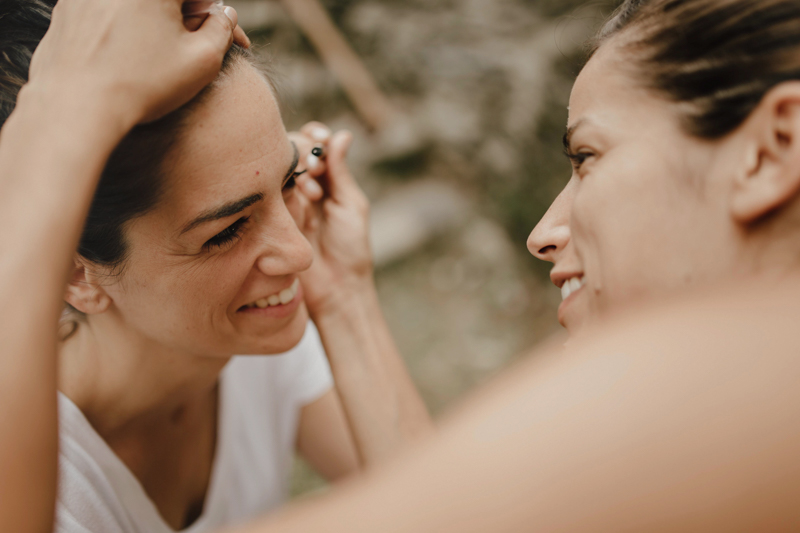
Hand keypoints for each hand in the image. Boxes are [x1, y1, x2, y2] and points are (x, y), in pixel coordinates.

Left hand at [26, 0, 239, 128]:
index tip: (224, 36)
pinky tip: (126, 61)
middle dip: (185, 16)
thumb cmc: (144, 84)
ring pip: (136, 6)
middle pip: (166, 1)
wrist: (77, 106)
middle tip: (193, 46)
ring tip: (156, 59)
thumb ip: (222, 30)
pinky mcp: (66, 9)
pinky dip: (122, 29)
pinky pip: (107, 13)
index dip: (214, 13)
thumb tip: (224, 15)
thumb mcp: (202, 60)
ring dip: (153, 22)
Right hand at [289, 122, 374, 317]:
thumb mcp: (351, 205)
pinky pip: (269, 191)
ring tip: (314, 193)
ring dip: (297, 171)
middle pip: (292, 151)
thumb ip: (341, 171)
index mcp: (327, 181)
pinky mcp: (271, 217)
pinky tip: (302, 202)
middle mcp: (304, 187)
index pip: (314, 145)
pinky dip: (285, 188)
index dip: (315, 136)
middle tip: (316, 169)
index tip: (321, 139)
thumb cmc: (351, 248)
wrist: (336, 287)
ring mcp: (285, 201)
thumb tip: (342, 134)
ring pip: (279, 168)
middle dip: (304, 151)